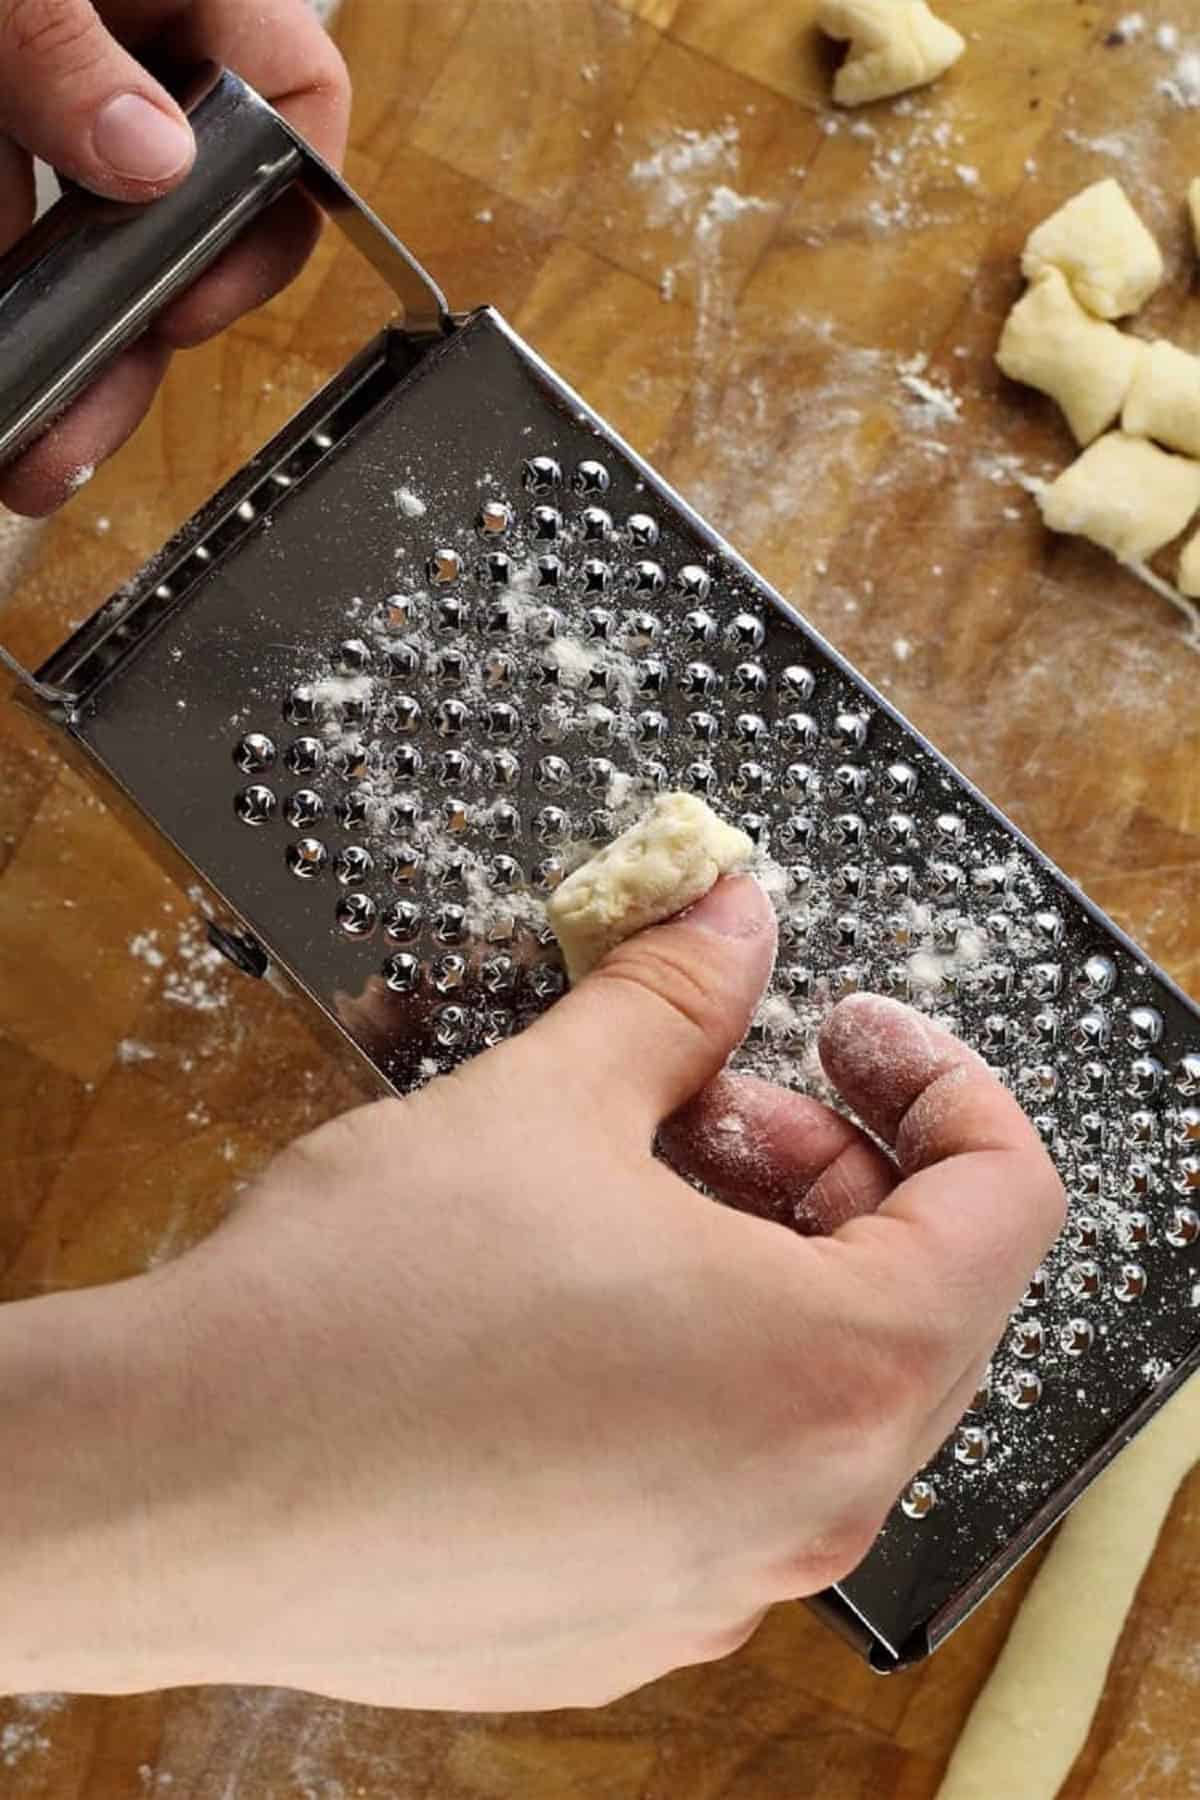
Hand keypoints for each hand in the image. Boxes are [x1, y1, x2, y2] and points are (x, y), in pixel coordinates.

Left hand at [0, 0, 349, 515]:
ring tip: (23, 434)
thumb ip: (59, 40)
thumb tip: (148, 159)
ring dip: (53, 337)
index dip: (266, 214)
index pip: (289, 99)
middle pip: (179, 199)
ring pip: (76, 224)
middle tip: (83, 420)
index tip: (189, 297)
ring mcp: (35, 75)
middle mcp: (121, 26)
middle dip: (132, 326)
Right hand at [0, 877, 1062, 1707]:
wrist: (176, 1485)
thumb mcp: (548, 1102)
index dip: (942, 1082)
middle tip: (704, 1099)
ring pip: (814, 1394)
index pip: (1006, 1205)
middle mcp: (804, 1510)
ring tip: (620, 1194)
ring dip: (758, 1267)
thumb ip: (675, 998)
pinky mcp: (624, 1626)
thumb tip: (733, 920)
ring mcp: (715, 1587)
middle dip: (829, 1168)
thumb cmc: (358, 1308)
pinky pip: (723, 1481)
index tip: (850, 1030)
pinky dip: (697, 1375)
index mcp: (831, 1370)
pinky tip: (570, 1314)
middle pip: (915, 1301)